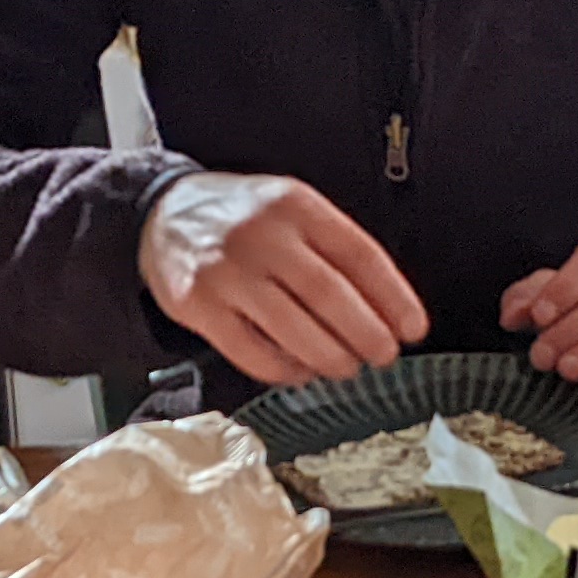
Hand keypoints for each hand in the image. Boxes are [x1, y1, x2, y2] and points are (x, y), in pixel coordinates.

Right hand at [140, 170, 428, 386]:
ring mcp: (227, 272)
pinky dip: (285, 370)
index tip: (414, 328)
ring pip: (294, 328)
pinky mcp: (198, 306)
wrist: (163, 214)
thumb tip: (387, 310)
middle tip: (384, 355)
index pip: (359, 254)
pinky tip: (302, 371)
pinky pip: (252, 351)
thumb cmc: (242, 219)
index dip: (394, 297)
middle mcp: (261, 235)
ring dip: (330, 357)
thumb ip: (333, 249)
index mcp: (295, 205)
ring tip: (346, 366)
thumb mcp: (291, 209)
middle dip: (367, 334)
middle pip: (329, 295)